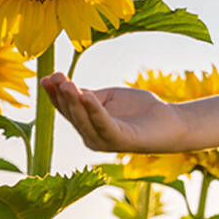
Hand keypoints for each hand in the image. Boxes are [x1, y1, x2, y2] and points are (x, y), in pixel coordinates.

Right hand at [40, 72, 188, 152]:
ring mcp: (105, 141)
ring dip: (74, 102)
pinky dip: (94, 110)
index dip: (55, 94)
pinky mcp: (121, 140)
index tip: (47, 77)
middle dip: (62, 95)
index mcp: (88, 125)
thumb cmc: (141, 109)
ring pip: (84, 120)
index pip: (67, 109)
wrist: (171, 121)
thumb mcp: (110, 97)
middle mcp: (92, 136)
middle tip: (56, 77)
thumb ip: (90, 95)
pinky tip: (87, 96)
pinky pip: (104, 124)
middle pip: (72, 114)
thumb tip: (67, 87)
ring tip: (66, 84)